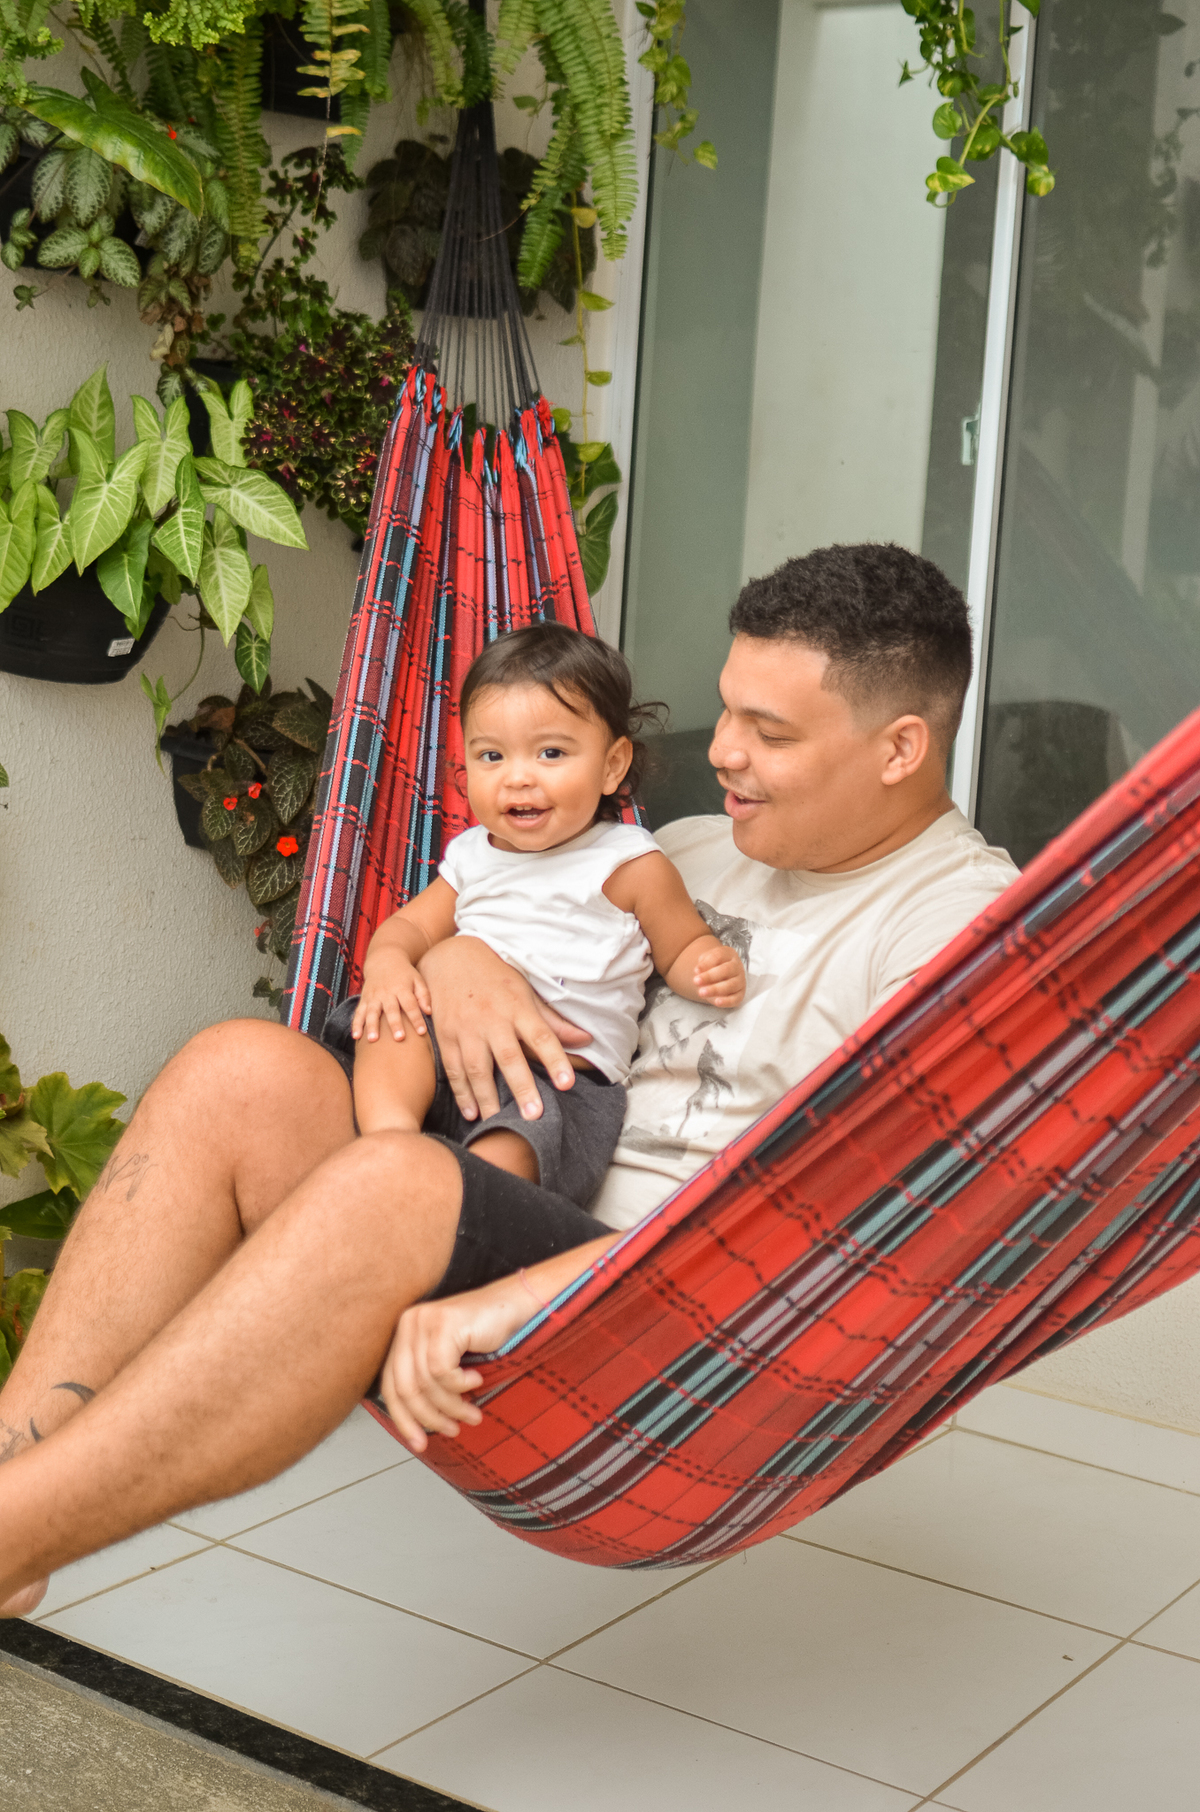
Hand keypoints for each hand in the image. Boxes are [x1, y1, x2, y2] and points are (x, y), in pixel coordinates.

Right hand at [351, 954, 431, 1043]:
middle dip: (395, 1024)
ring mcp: (373, 996)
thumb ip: (423, 995)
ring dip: (372, 1026)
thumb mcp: (417, 979)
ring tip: (373, 1040)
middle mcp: (387, 993)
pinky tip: (356, 1036)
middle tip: (398, 1038)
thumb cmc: (404, 974)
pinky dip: (356, 1024)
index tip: (422, 1032)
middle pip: (391, 1010)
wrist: (384, 959)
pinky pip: (359, 1012)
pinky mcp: (364, 999)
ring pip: (372, 1012)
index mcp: (402, 988)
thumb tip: (428, 1012)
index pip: (410, 1005)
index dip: (416, 1018)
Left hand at [379, 1231, 617, 1450]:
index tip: (419, 1444)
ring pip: (426, 1383)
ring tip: (472, 1415)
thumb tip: (413, 1427)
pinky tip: (476, 1380)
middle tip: (453, 1430)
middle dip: (429, 1417)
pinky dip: (460, 1384)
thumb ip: (428, 1384)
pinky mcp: (444, 1322)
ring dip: (452, 1406)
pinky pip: (442, 1371)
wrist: (520, 1306)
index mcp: (404, 1333)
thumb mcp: (450, 1365)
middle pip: (404, 1387)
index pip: (390, 1384)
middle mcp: (409, 1323)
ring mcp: (425, 1320)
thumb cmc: (488, 1338)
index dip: (402, 1419)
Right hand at [419, 937, 590, 1121]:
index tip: (567, 1083)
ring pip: (478, 1068)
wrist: (450, 958)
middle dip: (522, 1088)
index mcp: (517, 1007)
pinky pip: (454, 1069)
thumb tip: (585, 1040)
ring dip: (488, 1098)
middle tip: (534, 1115)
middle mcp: (492, 1019)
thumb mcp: (526, 992)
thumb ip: (553, 1021)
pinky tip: (472, 1113)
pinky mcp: (445, 1037)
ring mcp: (466, 1029)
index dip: (555, 1059)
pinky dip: (462, 1093)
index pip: (541, 1035)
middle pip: (509, 1057)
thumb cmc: (495, 978)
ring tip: (499, 1122)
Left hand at [695, 942, 745, 1008]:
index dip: (707, 964)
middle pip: (726, 970)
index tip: (695, 970)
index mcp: (729, 954)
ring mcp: (740, 981)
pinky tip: (717, 1002)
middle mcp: (737, 967)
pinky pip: (735, 999)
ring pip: (730, 985)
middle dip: (709, 976)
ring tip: (701, 992)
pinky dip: (727, 1001)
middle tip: (696, 981)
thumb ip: (703, 963)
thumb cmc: (711, 966)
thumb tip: (698, 971)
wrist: (718, 975)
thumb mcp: (706, 960)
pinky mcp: (740, 994)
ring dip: (715, 989)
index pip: (719, 956)